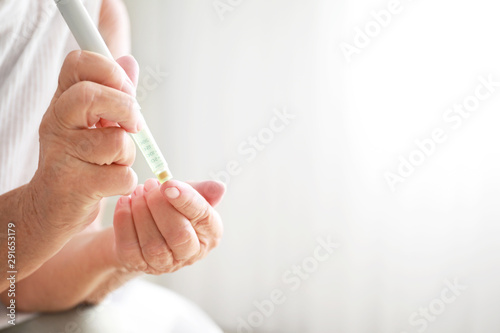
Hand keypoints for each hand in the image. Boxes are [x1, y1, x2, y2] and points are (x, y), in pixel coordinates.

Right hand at [28, 51, 141, 233]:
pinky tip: (109, 182)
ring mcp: (63, 155)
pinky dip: (126, 180)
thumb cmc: (79, 159)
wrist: (51, 206)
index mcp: (62, 101)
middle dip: (125, 108)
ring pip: (115, 141)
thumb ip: (113, 92)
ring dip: (128, 154)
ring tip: (114, 162)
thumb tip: (129, 62)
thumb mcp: (91, 121)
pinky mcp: (76, 186)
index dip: (110, 70)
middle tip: (133, 125)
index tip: (125, 89)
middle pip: (90, 96)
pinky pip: (123, 176)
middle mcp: (57, 123)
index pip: (78, 63)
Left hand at [112, 179, 224, 273]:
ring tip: (137, 192)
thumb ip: (201, 191)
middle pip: (178, 234)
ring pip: (153, 244)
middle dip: (161, 207)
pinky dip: (124, 221)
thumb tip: (219, 188)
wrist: (142, 225)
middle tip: (150, 185)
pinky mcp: (138, 265)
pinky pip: (130, 247)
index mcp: (209, 233)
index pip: (203, 217)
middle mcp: (190, 253)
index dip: (186, 200)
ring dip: (141, 213)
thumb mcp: (186, 195)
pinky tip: (124, 202)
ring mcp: (164, 264)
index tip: (168, 183)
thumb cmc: (170, 208)